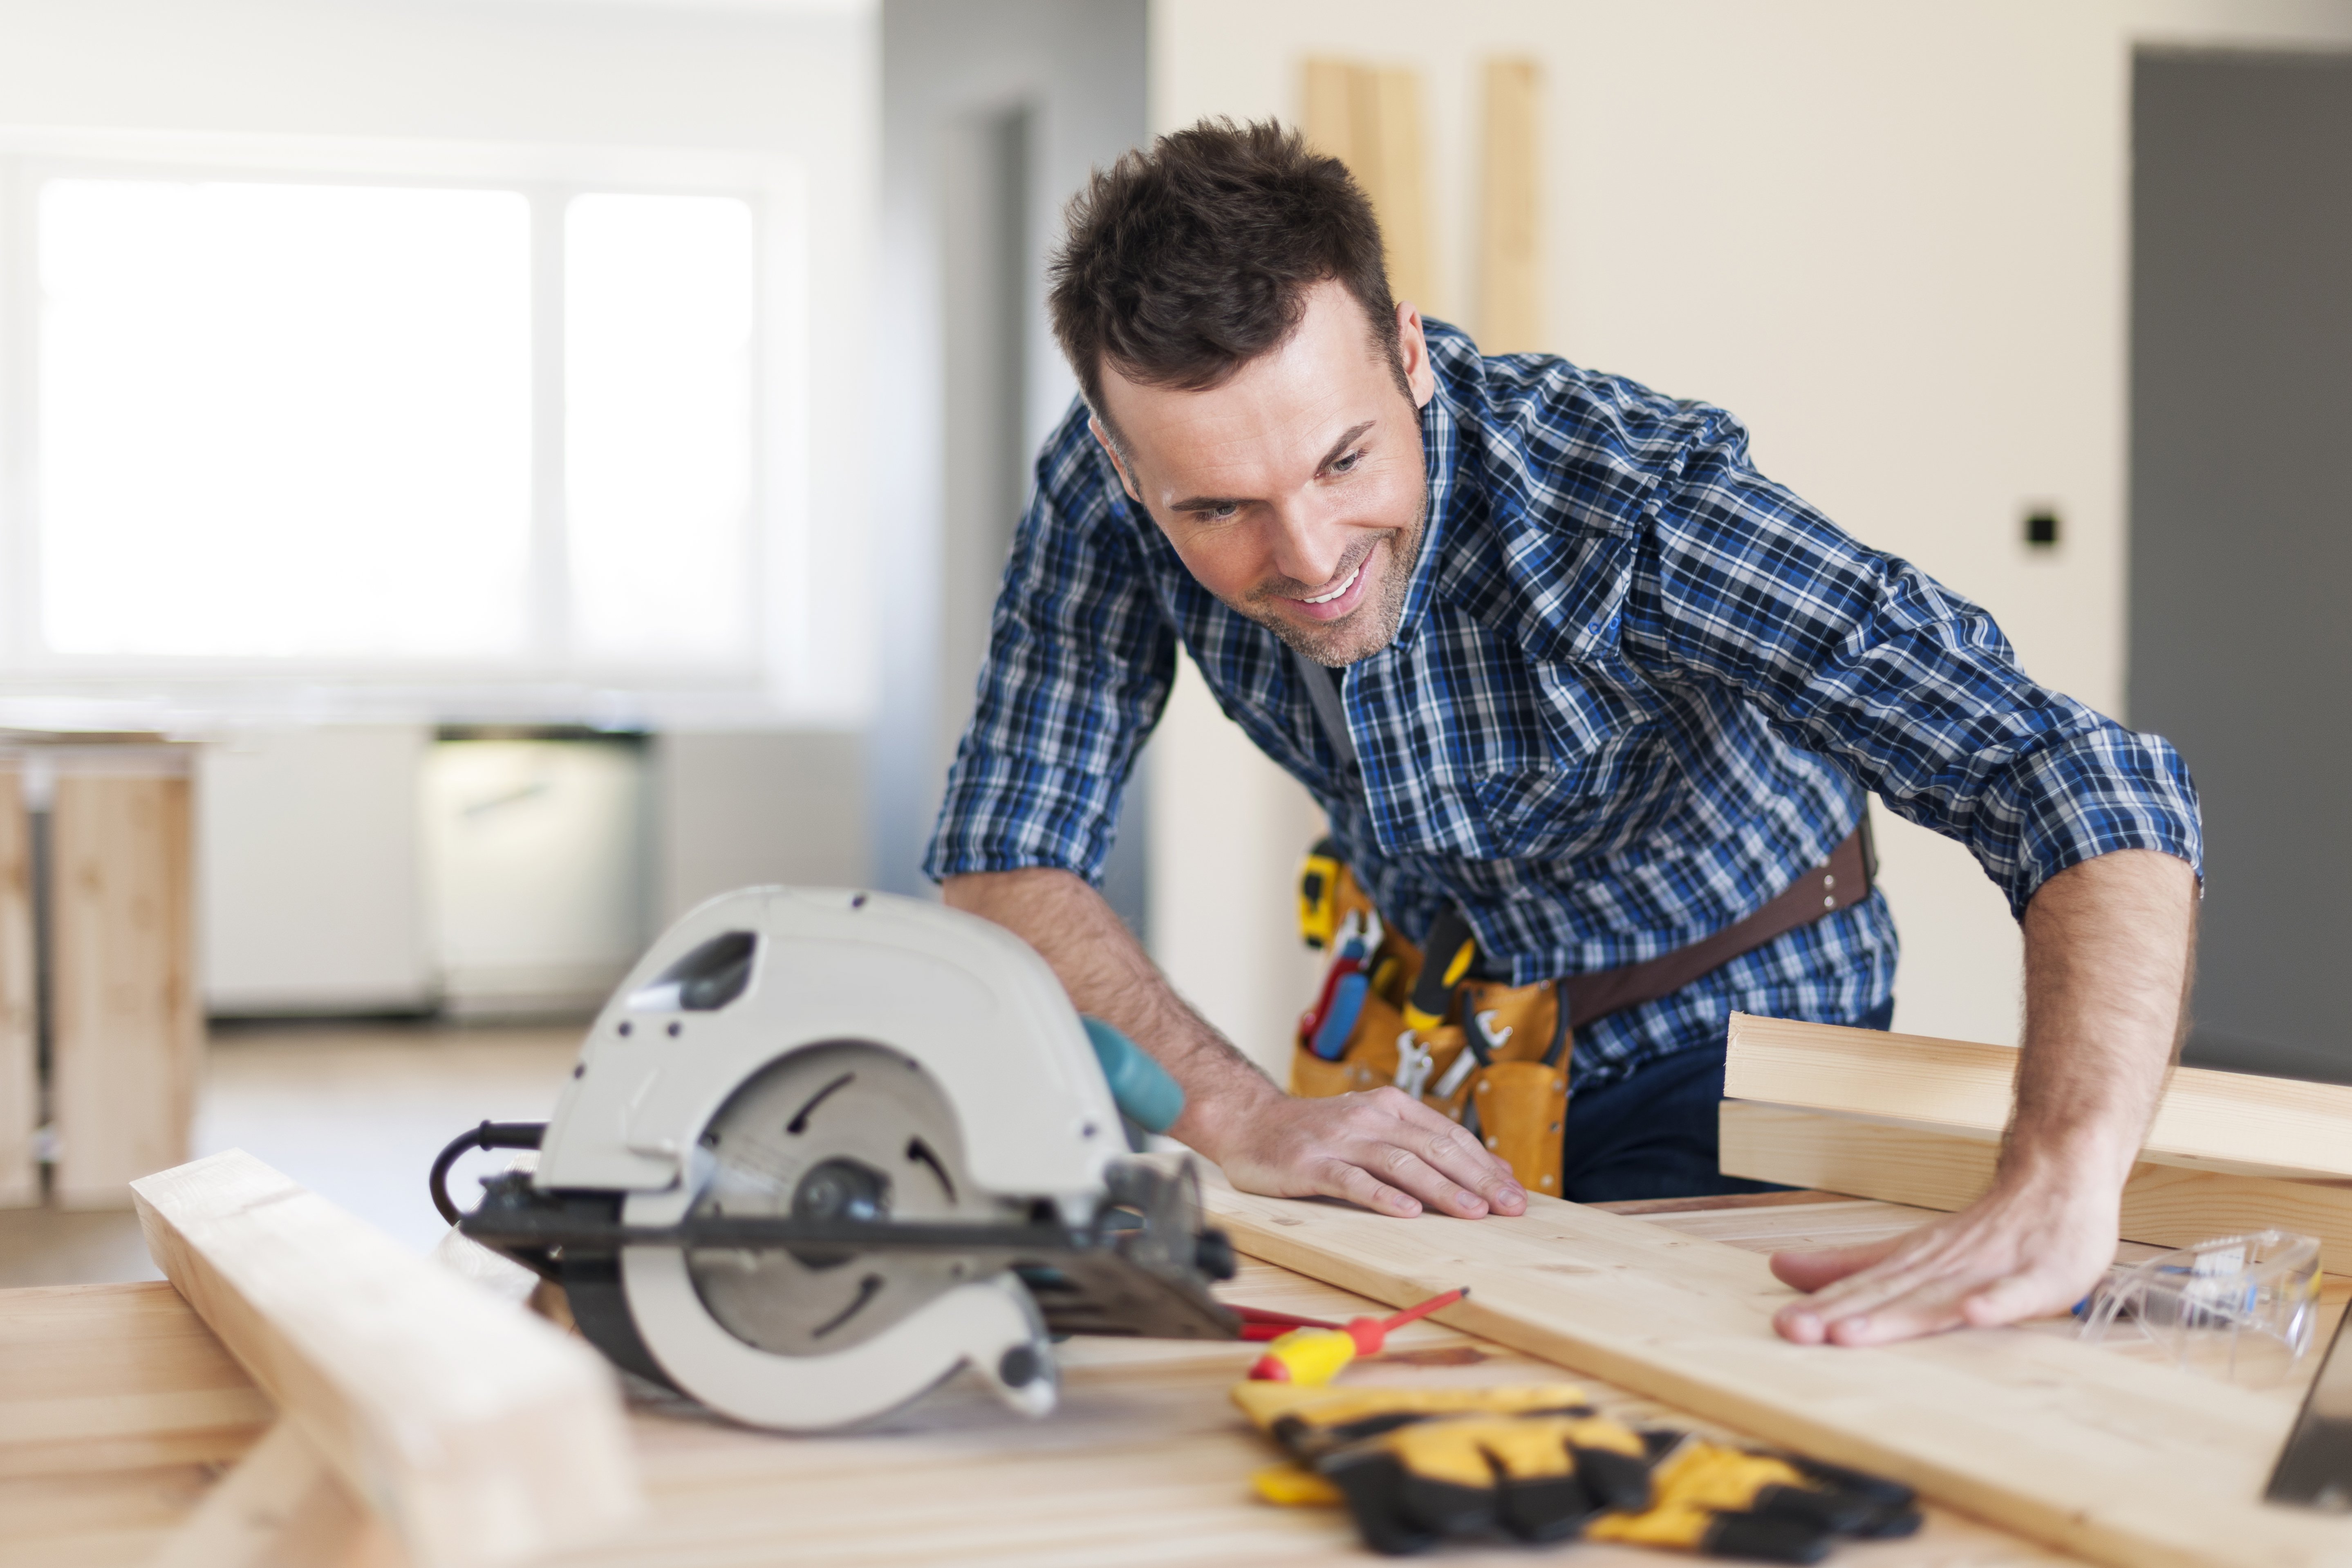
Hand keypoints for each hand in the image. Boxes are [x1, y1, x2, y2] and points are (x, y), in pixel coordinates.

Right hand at [1184, 1082, 1528, 1220]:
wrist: (1250, 1122)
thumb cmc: (1318, 1133)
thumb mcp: (1374, 1128)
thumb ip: (1424, 1145)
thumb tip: (1489, 1170)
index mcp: (1390, 1107)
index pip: (1449, 1136)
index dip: (1486, 1165)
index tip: (1516, 1195)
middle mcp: (1370, 1118)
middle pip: (1434, 1149)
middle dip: (1477, 1180)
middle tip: (1508, 1208)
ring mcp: (1340, 1140)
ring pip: (1401, 1163)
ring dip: (1441, 1188)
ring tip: (1472, 1212)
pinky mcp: (1312, 1164)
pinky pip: (1352, 1181)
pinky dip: (1382, 1196)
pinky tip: (1407, 1212)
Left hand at [1768, 1168, 2118, 1345]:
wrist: (2055, 1182)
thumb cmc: (1986, 1231)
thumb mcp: (1913, 1251)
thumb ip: (1852, 1265)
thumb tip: (1782, 1269)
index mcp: (1914, 1263)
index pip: (1860, 1288)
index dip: (1820, 1308)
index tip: (1782, 1325)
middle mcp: (1944, 1268)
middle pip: (1886, 1294)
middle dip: (1840, 1314)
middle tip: (1794, 1330)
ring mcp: (1991, 1271)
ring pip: (1938, 1297)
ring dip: (1896, 1315)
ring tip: (1851, 1332)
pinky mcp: (2040, 1277)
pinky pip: (2015, 1293)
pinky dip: (1995, 1303)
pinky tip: (1972, 1314)